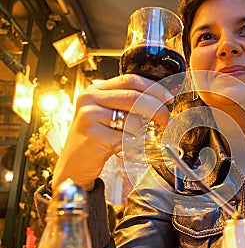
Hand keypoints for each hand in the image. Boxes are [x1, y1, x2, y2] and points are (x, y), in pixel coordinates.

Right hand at [52, 74, 172, 190]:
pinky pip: (126, 137)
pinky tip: (134, 147)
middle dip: (157, 109)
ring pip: (132, 118)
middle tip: (167, 120)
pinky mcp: (94, 135)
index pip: (130, 80)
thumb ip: (126, 107)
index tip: (168, 98)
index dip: (153, 88)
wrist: (73, 167)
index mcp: (95, 90)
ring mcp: (90, 116)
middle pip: (134, 97)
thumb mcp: (107, 117)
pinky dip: (136, 143)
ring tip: (147, 138)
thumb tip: (159, 104)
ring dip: (146, 130)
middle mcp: (90, 99)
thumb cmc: (93, 142)